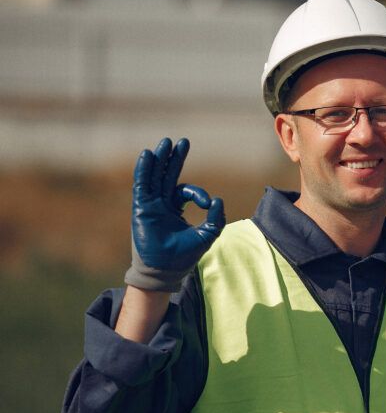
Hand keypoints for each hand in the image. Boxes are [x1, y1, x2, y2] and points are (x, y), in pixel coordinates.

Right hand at [125, 138, 224, 291]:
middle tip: (181, 141)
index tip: (207, 203)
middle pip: (167, 175)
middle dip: (174, 159)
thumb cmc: (184, 256)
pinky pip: (142, 184)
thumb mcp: (207, 235)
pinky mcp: (141, 207)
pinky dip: (145, 170)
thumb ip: (215, 219)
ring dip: (160, 160)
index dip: (197, 193)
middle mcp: (161, 204)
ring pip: (154, 176)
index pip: (185, 190)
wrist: (166, 270)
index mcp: (174, 208)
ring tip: (166, 143)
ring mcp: (150, 204)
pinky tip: (148, 155)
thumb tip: (218, 200)